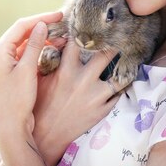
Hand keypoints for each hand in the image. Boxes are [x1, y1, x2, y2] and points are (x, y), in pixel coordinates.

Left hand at [0, 11, 62, 140]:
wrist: (10, 128)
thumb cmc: (18, 101)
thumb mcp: (28, 70)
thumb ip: (35, 45)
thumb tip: (41, 25)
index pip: (21, 26)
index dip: (41, 18)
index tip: (59, 16)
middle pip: (21, 34)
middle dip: (43, 30)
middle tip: (63, 27)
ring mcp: (1, 65)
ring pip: (23, 46)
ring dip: (41, 41)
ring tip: (61, 39)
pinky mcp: (7, 74)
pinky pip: (23, 57)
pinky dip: (37, 53)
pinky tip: (52, 52)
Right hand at [33, 41, 129, 165]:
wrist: (46, 136)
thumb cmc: (40, 105)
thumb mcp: (40, 80)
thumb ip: (49, 59)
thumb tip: (53, 41)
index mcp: (66, 71)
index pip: (78, 42)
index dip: (84, 33)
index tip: (91, 29)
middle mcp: (83, 81)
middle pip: (105, 55)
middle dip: (112, 45)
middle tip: (117, 39)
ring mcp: (95, 96)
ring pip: (118, 76)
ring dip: (121, 68)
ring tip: (126, 61)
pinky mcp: (102, 110)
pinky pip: (118, 95)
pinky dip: (120, 88)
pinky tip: (120, 82)